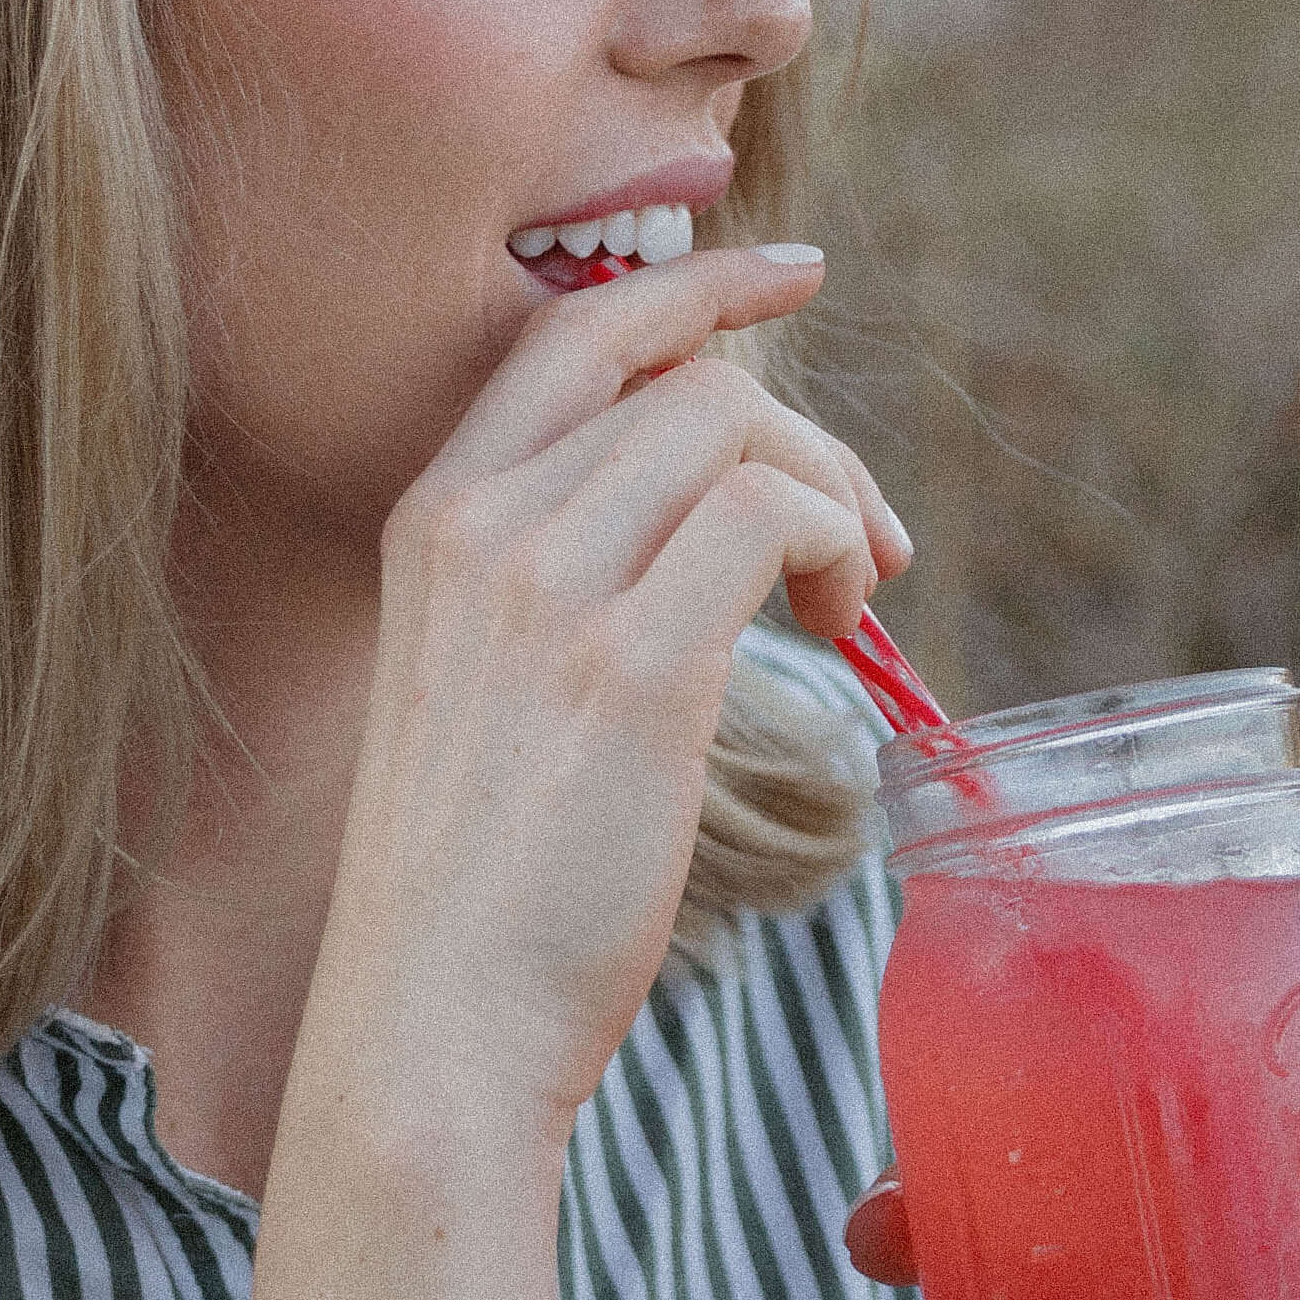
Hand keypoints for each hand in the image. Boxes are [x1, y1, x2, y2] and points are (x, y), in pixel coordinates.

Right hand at [279, 241, 907, 1197]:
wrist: (430, 1026)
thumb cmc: (478, 892)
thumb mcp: (491, 695)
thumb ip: (570, 593)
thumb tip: (716, 539)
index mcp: (431, 520)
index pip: (573, 332)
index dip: (697, 288)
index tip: (792, 273)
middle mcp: (477, 525)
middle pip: (682, 373)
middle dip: (807, 432)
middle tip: (870, 542)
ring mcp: (545, 587)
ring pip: (738, 426)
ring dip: (836, 498)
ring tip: (856, 607)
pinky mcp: (630, 664)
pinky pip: (774, 515)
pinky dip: (836, 549)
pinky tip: (838, 636)